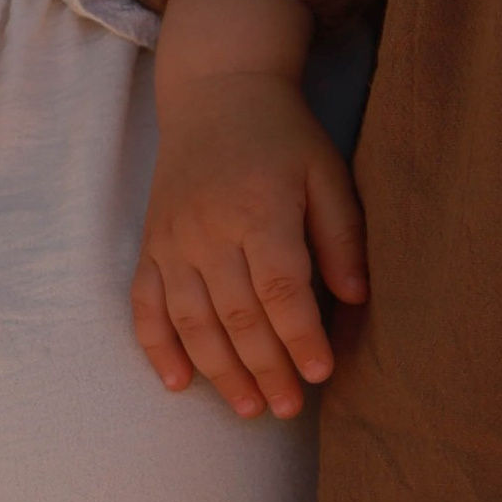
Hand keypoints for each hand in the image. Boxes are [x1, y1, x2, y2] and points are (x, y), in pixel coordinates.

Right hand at [132, 0, 366, 418]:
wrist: (216, 93)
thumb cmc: (282, 137)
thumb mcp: (326, 173)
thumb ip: (341, 236)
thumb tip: (356, 298)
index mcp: (260, 210)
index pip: (281, 290)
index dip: (300, 337)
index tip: (321, 374)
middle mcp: (209, 229)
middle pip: (236, 316)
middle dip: (265, 369)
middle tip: (290, 408)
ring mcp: (172, 239)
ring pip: (191, 321)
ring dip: (218, 371)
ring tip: (249, 409)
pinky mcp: (150, 244)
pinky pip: (145, 305)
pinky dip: (157, 347)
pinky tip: (178, 384)